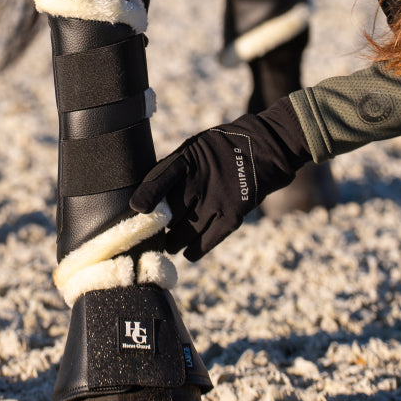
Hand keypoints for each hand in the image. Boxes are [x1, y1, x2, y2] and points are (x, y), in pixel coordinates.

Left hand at [130, 98, 311, 260]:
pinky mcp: (232, 216)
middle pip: (169, 212)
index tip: (135, 209)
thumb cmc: (223, 148)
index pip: (160, 176)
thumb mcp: (194, 148)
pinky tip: (187, 252)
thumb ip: (171, 170)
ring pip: (184, 232)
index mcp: (187, 158)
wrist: (265, 148)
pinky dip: (194, 250)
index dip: (146, 194)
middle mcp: (200, 180)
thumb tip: (145, 196)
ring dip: (173, 241)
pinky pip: (207, 241)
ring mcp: (216, 200)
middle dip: (158, 225)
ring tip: (168, 244)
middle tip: (151, 233)